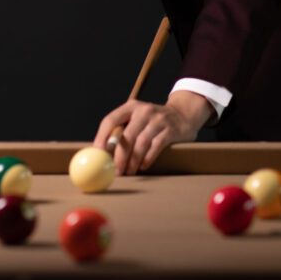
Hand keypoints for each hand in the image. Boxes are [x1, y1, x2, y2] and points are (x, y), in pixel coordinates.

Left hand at [92, 92, 213, 175]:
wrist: (183, 114)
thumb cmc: (153, 121)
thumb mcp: (137, 118)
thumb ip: (122, 130)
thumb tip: (101, 152)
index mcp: (131, 107)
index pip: (111, 120)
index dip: (102, 137)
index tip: (97, 153)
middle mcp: (144, 111)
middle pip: (127, 136)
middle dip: (119, 156)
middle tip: (114, 170)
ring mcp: (158, 120)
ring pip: (141, 143)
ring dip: (133, 161)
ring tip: (128, 172)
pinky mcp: (170, 130)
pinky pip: (156, 147)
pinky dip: (147, 158)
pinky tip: (143, 166)